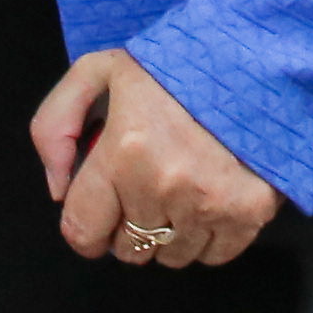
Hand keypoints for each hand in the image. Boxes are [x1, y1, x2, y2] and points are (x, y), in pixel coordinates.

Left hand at [34, 47, 281, 267]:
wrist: (257, 54)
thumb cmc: (177, 63)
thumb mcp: (98, 70)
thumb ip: (55, 125)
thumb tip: (58, 189)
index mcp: (124, 151)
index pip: (83, 230)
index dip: (85, 227)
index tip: (98, 212)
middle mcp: (164, 186)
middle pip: (128, 249)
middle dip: (126, 226)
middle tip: (141, 191)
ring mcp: (210, 204)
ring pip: (170, 258)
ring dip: (166, 235)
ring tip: (177, 193)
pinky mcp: (250, 212)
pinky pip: (213, 256)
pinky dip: (205, 238)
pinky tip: (206, 203)